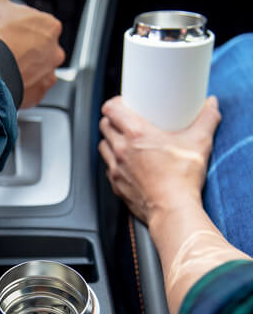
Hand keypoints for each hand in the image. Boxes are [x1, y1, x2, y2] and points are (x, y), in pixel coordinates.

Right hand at [0, 0, 64, 108]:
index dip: (23, 27)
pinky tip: (9, 81)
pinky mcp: (38, 94)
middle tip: (7, 50)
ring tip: (7, 67)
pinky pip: (32, 89)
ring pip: (38, 70)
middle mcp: (54, 52)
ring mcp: (48, 75)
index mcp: (49, 26)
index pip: (40, 24)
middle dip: (26, 50)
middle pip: (41, 48)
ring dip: (25, 69)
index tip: (11, 31)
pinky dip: (22, 87)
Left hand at [98, 96, 220, 224]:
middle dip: (112, 120)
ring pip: (103, 146)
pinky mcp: (116, 184)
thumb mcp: (198, 143)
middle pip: (105, 126)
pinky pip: (108, 168)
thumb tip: (210, 106)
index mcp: (135, 134)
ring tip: (123, 141)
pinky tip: (125, 164)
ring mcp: (116, 168)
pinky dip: (113, 162)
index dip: (114, 103)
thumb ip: (206, 120)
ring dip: (110, 141)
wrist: (172, 210)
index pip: (111, 109)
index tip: (123, 103)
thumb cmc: (181, 179)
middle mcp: (121, 149)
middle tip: (126, 121)